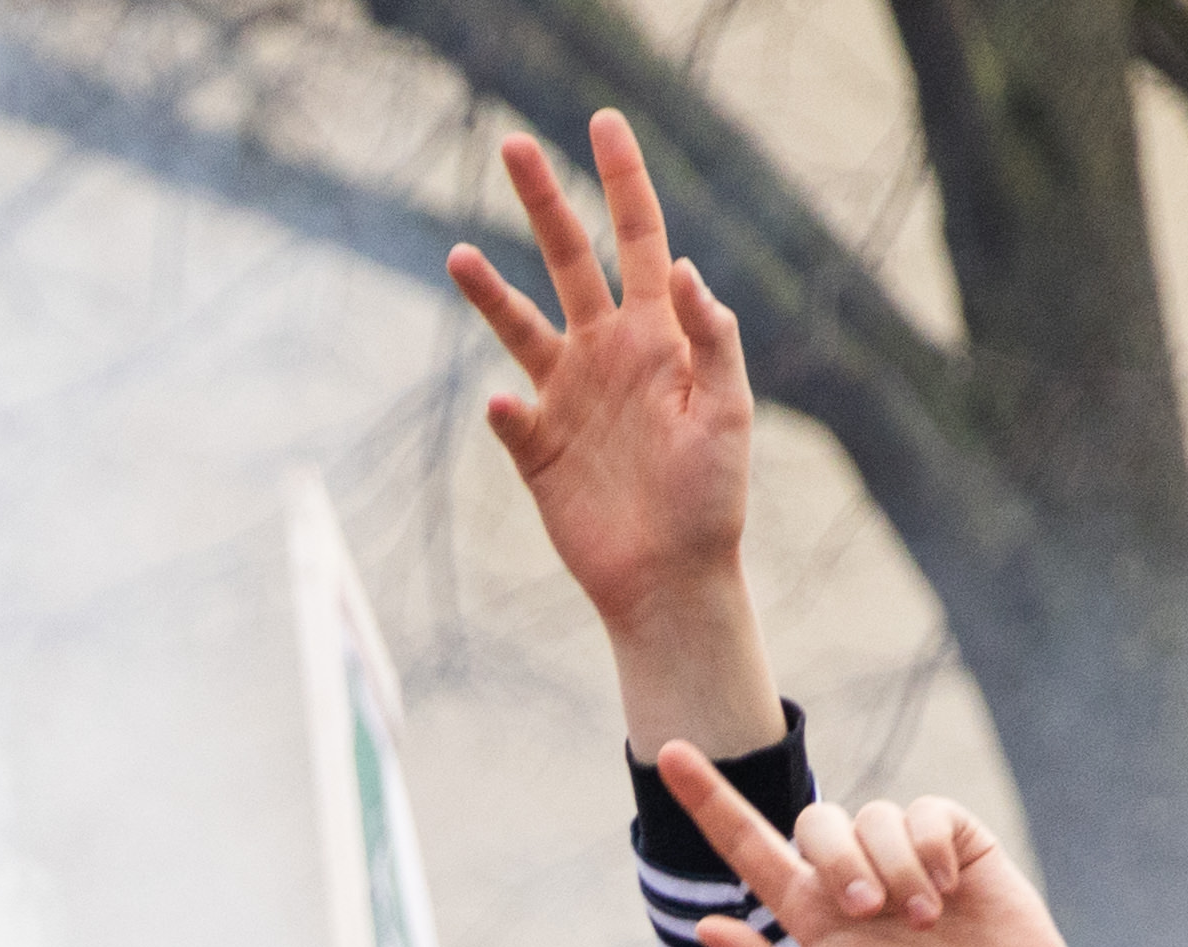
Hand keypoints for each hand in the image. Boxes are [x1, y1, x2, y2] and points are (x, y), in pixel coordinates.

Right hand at [449, 114, 778, 752]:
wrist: (669, 581)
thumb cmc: (711, 501)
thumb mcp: (728, 414)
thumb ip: (711, 339)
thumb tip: (686, 270)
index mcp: (658, 338)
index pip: (640, 239)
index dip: (623, 180)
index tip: (602, 123)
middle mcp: (607, 356)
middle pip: (570, 260)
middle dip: (543, 201)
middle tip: (512, 144)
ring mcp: (568, 401)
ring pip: (518, 326)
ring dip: (490, 291)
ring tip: (459, 254)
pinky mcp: (536, 451)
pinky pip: (508, 416)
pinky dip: (499, 408)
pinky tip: (498, 404)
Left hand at [653, 750, 1078, 946]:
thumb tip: (706, 927)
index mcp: (807, 910)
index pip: (746, 845)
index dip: (708, 800)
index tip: (668, 754)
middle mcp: (847, 870)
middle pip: (813, 821)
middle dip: (839, 863)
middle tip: (871, 913)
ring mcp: (899, 849)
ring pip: (871, 816)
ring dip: (895, 871)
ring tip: (925, 920)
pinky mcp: (950, 834)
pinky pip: (922, 812)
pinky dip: (931, 854)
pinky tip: (953, 891)